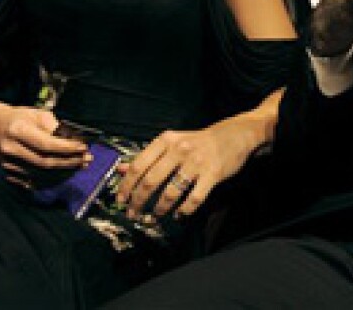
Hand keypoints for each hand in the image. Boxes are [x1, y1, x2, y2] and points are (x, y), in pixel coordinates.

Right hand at [0, 103, 90, 186]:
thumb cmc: (20, 118)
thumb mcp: (38, 114)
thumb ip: (56, 127)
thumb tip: (75, 141)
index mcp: (18, 130)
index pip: (46, 144)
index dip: (67, 148)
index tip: (84, 147)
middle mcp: (10, 149)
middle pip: (45, 162)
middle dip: (70, 162)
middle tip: (87, 159)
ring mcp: (7, 163)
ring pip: (40, 175)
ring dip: (64, 172)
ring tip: (80, 165)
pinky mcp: (7, 173)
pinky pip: (33, 181)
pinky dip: (51, 179)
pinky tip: (64, 173)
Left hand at [115, 118, 256, 219]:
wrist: (232, 136)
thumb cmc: (196, 142)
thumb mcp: (170, 143)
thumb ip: (146, 156)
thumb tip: (120, 169)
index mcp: (165, 141)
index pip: (138, 165)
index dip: (126, 185)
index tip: (121, 200)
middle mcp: (179, 150)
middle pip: (151, 181)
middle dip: (138, 202)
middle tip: (133, 214)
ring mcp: (197, 162)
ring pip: (171, 192)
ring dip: (160, 209)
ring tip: (155, 216)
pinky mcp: (212, 174)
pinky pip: (194, 199)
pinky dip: (184, 211)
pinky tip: (179, 215)